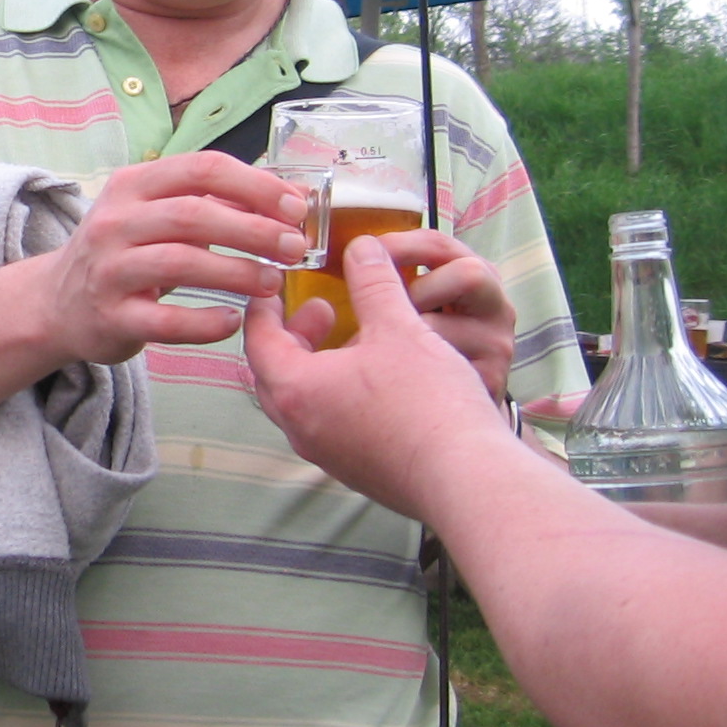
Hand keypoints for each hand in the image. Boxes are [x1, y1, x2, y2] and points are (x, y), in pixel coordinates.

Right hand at [38, 152, 313, 361]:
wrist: (59, 302)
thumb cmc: (125, 252)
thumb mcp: (157, 214)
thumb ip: (214, 202)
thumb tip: (289, 195)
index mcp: (133, 185)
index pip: (201, 169)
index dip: (254, 185)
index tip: (295, 207)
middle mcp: (115, 221)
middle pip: (194, 214)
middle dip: (254, 229)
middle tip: (294, 248)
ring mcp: (109, 269)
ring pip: (180, 263)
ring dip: (236, 272)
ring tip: (273, 283)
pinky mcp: (111, 316)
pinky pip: (165, 321)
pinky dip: (204, 323)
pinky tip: (233, 321)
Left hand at [243, 234, 512, 520]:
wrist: (468, 479)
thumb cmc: (428, 402)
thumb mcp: (398, 328)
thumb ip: (373, 283)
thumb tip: (361, 247)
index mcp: (295, 390)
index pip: (258, 340)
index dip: (265, 306)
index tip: (278, 284)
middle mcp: (300, 428)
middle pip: (275, 373)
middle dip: (294, 335)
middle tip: (323, 309)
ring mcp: (327, 454)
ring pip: (304, 401)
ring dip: (319, 365)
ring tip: (354, 339)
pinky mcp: (356, 471)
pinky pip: (331, 424)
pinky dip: (340, 393)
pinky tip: (379, 379)